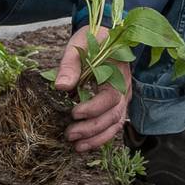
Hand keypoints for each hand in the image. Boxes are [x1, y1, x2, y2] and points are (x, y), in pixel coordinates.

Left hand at [54, 23, 133, 152]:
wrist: (104, 37)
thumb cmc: (92, 40)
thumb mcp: (78, 46)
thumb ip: (70, 65)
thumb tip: (60, 86)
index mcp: (118, 74)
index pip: (110, 98)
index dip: (93, 108)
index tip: (73, 112)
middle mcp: (124, 90)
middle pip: (113, 116)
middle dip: (91, 129)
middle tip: (69, 134)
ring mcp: (122, 100)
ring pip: (115, 125)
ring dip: (96, 139)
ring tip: (76, 147)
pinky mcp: (115, 106)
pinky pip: (111, 126)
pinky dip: (99, 138)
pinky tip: (83, 144)